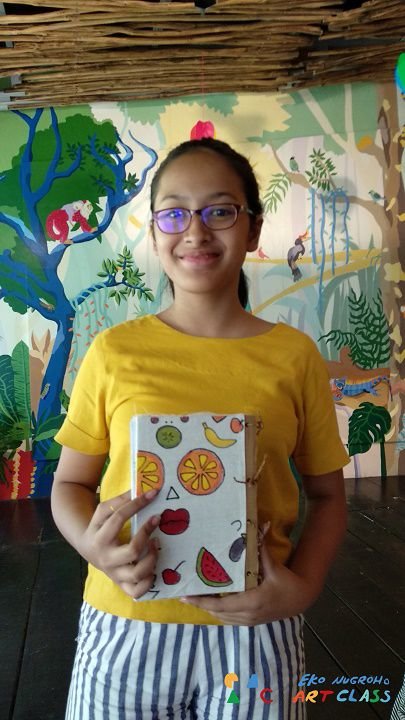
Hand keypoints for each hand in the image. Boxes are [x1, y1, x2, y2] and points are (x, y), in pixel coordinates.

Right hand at [81, 489, 159, 599]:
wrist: (86, 548)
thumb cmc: (99, 527)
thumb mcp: (102, 511)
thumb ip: (118, 501)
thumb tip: (140, 490)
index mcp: (99, 537)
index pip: (119, 518)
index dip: (138, 504)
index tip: (153, 494)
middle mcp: (106, 558)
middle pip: (132, 551)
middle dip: (147, 535)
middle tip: (156, 520)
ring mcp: (114, 574)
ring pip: (137, 573)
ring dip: (152, 559)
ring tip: (156, 545)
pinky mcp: (121, 584)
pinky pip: (136, 592)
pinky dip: (148, 582)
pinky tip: (153, 569)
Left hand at [180, 546, 319, 624]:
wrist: (302, 598)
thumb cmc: (288, 582)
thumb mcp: (274, 566)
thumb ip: (262, 549)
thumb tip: (260, 526)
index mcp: (252, 601)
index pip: (220, 605)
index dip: (201, 601)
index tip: (185, 596)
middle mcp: (248, 614)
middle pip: (217, 613)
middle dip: (200, 604)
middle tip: (184, 593)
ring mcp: (249, 620)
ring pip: (222, 618)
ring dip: (208, 609)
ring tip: (193, 596)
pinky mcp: (251, 622)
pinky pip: (229, 619)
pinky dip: (218, 612)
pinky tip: (211, 602)